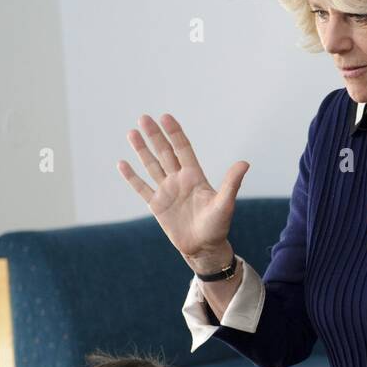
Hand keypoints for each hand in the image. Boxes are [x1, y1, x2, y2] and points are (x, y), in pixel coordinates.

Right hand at [117, 112, 249, 260]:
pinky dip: (132, 177)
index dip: (174, 133)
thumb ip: (231, 183)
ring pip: (152, 166)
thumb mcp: (225, 204)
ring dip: (142, 150)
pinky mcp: (157, 206)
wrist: (204, 248)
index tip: (165, 117)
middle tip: (144, 118)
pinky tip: (122, 163)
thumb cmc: (218, 226)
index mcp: (195, 176)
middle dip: (155, 136)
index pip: (183, 149)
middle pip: (165, 153)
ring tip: (132, 133)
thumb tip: (244, 163)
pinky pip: (142, 188)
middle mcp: (179, 180)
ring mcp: (167, 191)